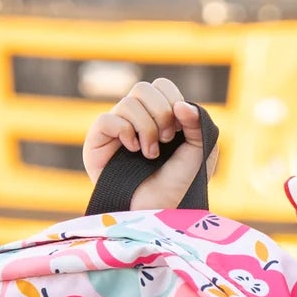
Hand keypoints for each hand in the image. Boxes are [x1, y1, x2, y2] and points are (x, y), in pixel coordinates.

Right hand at [81, 77, 218, 209]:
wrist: (159, 210)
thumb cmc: (179, 184)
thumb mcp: (199, 152)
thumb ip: (198, 122)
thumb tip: (180, 104)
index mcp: (160, 116)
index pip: (162, 86)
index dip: (173, 101)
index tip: (180, 129)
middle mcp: (136, 119)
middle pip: (144, 88)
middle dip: (162, 113)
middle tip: (167, 140)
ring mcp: (116, 129)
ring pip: (128, 102)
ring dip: (147, 128)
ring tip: (151, 154)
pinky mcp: (97, 141)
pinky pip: (107, 119)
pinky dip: (125, 132)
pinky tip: (133, 151)